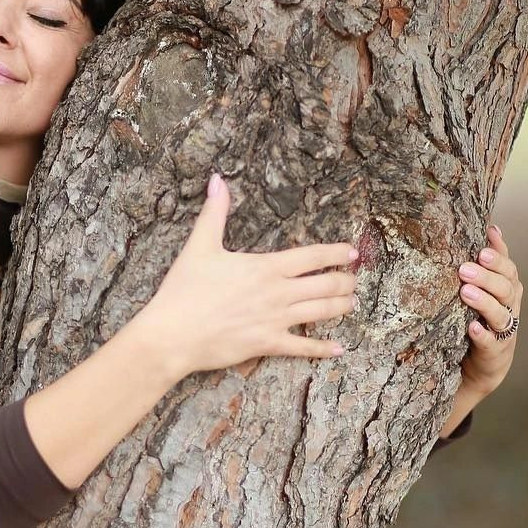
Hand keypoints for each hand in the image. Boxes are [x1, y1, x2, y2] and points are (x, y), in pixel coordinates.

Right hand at [143, 173, 357, 376]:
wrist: (173, 333)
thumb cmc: (184, 290)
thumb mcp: (199, 246)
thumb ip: (214, 212)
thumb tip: (217, 180)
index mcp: (265, 267)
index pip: (311, 257)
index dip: (335, 253)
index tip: (351, 252)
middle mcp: (277, 293)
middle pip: (324, 285)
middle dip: (344, 281)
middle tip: (354, 279)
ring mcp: (275, 320)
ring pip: (320, 312)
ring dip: (341, 307)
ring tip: (352, 303)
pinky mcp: (267, 344)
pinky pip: (302, 347)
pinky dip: (322, 348)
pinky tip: (338, 347)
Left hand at [456, 222, 520, 395]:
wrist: (479, 366)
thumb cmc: (478, 318)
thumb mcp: (484, 289)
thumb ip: (488, 263)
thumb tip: (492, 226)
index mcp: (507, 289)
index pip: (508, 268)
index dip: (498, 256)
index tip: (482, 246)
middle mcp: (509, 307)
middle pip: (505, 288)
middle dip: (487, 276)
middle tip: (464, 268)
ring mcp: (503, 331)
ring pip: (500, 314)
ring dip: (484, 302)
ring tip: (466, 292)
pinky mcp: (494, 353)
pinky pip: (490, 343)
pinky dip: (482, 335)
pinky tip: (472, 328)